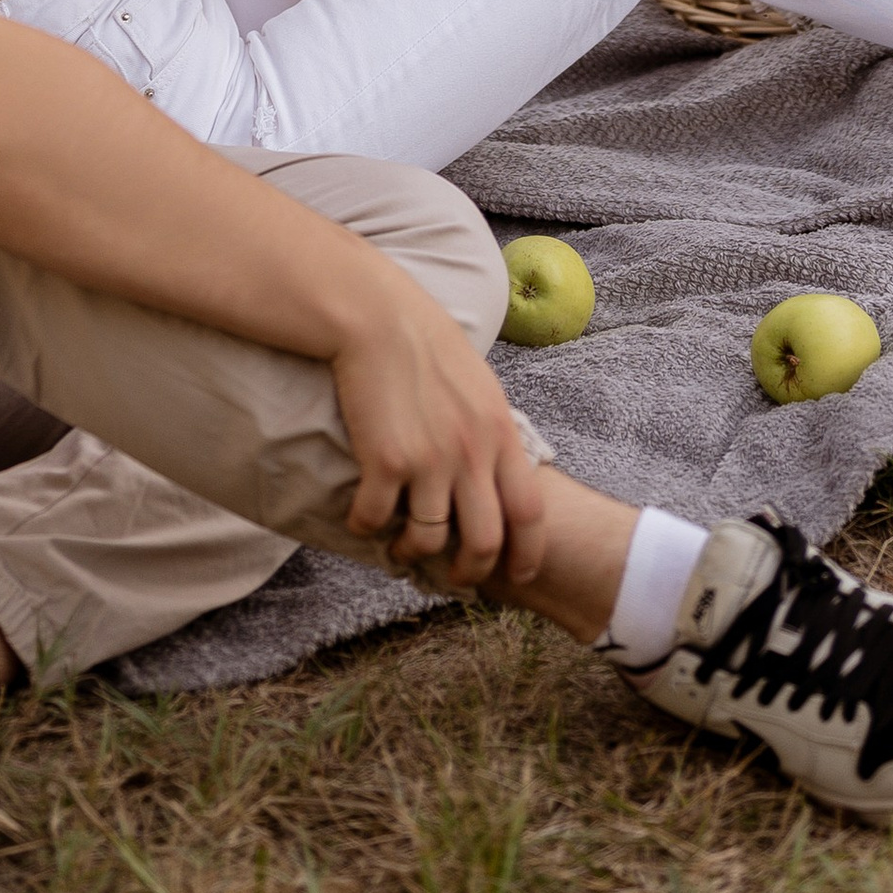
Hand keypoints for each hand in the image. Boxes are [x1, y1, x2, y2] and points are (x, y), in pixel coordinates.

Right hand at [332, 288, 548, 591]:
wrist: (378, 317)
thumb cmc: (427, 346)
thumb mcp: (480, 387)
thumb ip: (493, 431)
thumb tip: (498, 471)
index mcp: (501, 433)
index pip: (531, 512)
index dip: (528, 554)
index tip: (519, 574)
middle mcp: (472, 452)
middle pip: (484, 541)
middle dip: (470, 571)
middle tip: (455, 575)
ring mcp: (430, 459)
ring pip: (428, 539)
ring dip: (413, 552)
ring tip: (402, 547)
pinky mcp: (386, 461)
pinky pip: (377, 520)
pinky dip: (367, 528)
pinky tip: (362, 519)